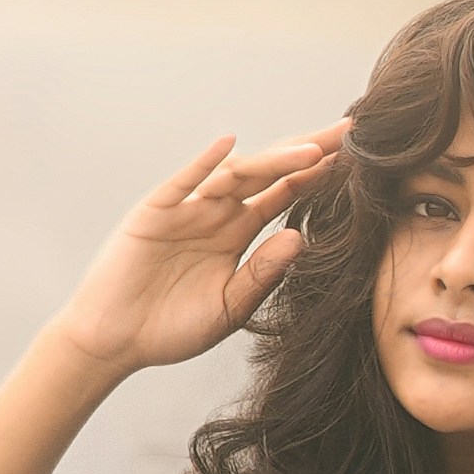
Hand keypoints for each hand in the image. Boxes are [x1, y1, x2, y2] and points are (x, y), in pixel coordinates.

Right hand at [49, 128, 346, 377]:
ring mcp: (186, 210)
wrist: (115, 342)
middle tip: (350, 131)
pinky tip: (230, 146)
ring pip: (236, 176)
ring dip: (273, 160)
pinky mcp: (154, 214)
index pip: (285, 195)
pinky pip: (182, 183)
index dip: (318, 177)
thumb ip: (263, 273)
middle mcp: (216, 214)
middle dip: (308, 152)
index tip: (358, 160)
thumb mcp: (229, 307)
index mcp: (237, 235)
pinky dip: (204, 164)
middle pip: (269, 173)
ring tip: (312, 151)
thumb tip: (303, 238)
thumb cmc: (171, 329)